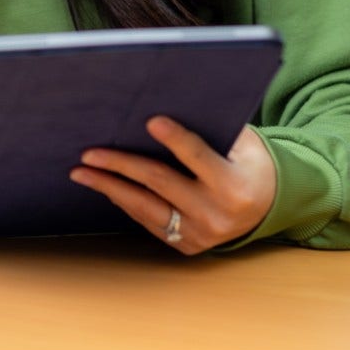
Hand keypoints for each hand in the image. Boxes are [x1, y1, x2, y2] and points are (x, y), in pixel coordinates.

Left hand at [69, 120, 277, 254]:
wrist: (267, 206)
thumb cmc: (249, 163)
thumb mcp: (244, 143)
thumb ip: (212, 128)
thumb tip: (166, 104)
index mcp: (233, 185)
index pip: (198, 158)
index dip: (175, 139)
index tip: (150, 121)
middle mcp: (216, 214)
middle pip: (160, 183)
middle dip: (121, 165)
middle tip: (89, 153)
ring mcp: (200, 235)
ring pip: (145, 207)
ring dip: (109, 187)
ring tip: (81, 173)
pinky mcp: (187, 245)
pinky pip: (149, 222)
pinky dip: (125, 202)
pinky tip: (106, 186)